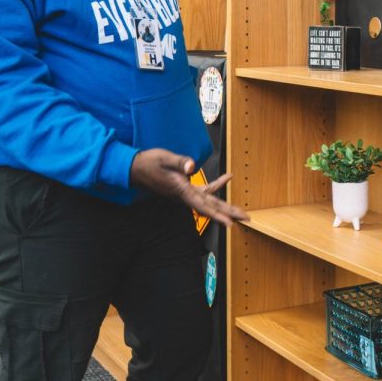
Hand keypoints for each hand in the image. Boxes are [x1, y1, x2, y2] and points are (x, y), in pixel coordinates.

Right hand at [129, 148, 249, 227]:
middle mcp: (185, 195)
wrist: (135, 169)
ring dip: (225, 204)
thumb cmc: (149, 163)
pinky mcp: (185, 188)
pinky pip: (204, 190)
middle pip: (211, 207)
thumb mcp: (165, 159)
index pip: (203, 206)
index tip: (230, 223)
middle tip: (246, 218)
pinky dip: (216, 185)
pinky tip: (227, 178)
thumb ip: (180, 162)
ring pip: (209, 201)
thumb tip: (192, 167)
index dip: (218, 216)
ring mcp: (185, 193)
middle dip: (229, 213)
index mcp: (182, 190)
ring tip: (240, 210)